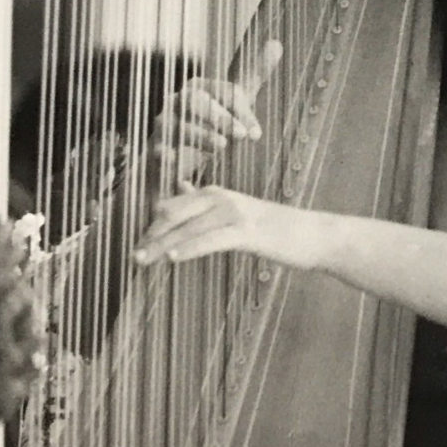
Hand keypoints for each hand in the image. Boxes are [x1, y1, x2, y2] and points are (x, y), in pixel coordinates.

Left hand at [133, 184, 314, 272]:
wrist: (312, 234)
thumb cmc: (275, 228)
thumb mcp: (238, 210)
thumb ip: (208, 201)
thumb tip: (180, 187)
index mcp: (216, 193)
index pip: (173, 206)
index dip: (152, 226)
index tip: (139, 243)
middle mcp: (221, 198)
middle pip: (175, 215)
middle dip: (152, 235)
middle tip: (134, 254)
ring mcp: (234, 214)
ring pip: (189, 229)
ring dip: (163, 245)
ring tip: (142, 259)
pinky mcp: (247, 232)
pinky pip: (212, 240)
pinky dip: (191, 248)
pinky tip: (174, 258)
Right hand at [151, 38, 282, 185]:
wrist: (178, 154)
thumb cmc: (211, 122)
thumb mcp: (234, 101)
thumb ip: (254, 74)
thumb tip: (277, 43)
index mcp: (198, 87)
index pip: (220, 91)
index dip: (239, 110)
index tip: (256, 132)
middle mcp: (176, 102)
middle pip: (194, 101)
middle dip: (219, 117)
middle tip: (242, 135)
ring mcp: (164, 125)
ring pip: (175, 124)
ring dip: (201, 135)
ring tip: (223, 147)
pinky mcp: (156, 150)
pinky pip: (160, 151)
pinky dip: (172, 158)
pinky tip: (187, 168)